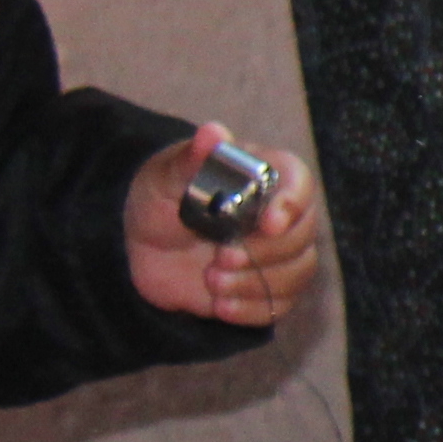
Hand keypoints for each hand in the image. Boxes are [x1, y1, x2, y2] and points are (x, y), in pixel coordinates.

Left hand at [124, 127, 324, 325]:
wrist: (138, 242)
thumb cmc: (158, 196)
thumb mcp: (166, 175)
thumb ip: (193, 158)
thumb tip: (214, 133)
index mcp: (265, 177)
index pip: (299, 185)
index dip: (292, 205)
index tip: (268, 224)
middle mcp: (281, 216)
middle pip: (304, 236)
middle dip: (265, 253)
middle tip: (220, 257)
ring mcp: (276, 255)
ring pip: (298, 273)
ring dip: (255, 284)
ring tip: (210, 280)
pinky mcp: (265, 288)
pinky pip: (279, 305)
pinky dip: (251, 309)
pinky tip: (219, 305)